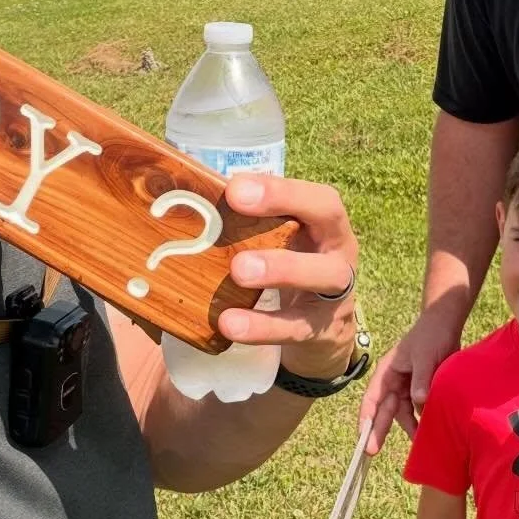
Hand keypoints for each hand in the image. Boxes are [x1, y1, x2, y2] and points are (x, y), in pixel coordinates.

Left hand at [221, 175, 358, 382]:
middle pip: (330, 218)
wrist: (324, 330)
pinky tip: (231, 324)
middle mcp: (339, 247)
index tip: (235, 188)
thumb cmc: (289, 269)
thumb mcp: (279, 242)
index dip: (280, 189)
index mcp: (323, 220)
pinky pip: (297, 328)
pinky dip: (264, 326)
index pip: (314, 193)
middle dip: (286, 209)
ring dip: (282, 269)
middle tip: (240, 217)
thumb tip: (179, 200)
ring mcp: (337, 289)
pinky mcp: (324, 329)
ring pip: (324, 275)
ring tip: (239, 272)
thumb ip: (244, 223)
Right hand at [357, 307, 461, 454]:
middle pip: (384, 410)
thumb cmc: (431, 336)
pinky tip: (429, 432)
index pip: (371, 398)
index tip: (362, 435)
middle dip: (378, 430)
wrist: (446, 324)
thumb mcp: (425, 357)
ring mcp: (406, 386)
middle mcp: (393, 381)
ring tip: (415, 445)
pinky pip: (418, 409)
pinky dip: (422, 419)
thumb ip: (421, 379)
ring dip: (408, 427)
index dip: (365, 418)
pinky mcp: (420, 389)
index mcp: (387, 372)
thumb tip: (418, 402)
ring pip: (402, 412)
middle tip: (371, 451)